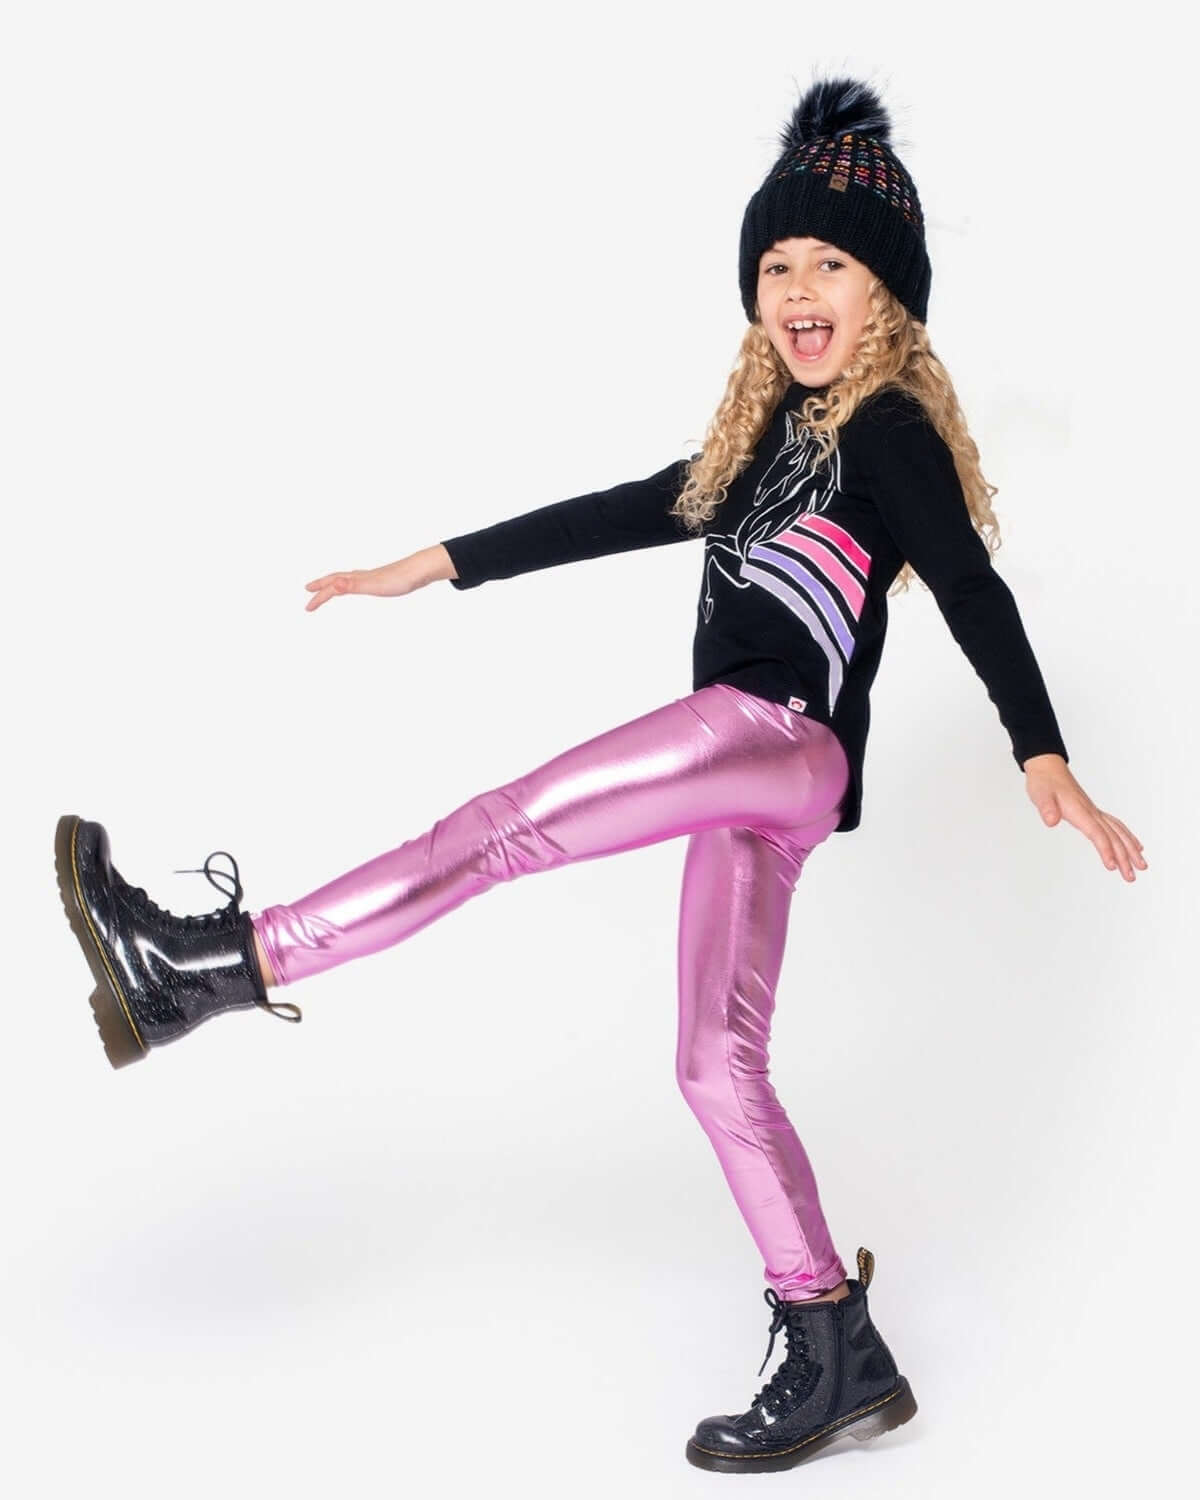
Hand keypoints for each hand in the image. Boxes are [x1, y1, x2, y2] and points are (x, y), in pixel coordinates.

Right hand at [304, 551, 438, 611]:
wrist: (419, 572)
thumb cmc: (398, 579)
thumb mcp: (372, 586)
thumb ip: (352, 585)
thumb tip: (332, 583)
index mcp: (356, 578)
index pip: (331, 588)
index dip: (318, 598)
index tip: (307, 608)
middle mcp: (361, 576)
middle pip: (335, 579)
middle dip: (321, 585)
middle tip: (308, 590)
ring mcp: (370, 578)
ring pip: (346, 579)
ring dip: (334, 584)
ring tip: (330, 588)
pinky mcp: (380, 580)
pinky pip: (358, 582)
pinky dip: (351, 584)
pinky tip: (358, 587)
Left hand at [1022, 754, 1147, 880]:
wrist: (1048, 768)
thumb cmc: (1044, 783)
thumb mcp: (1041, 796)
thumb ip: (1047, 808)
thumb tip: (1051, 820)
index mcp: (1080, 811)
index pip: (1097, 833)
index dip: (1106, 850)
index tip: (1112, 866)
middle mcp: (1091, 812)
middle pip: (1113, 837)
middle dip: (1124, 857)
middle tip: (1132, 876)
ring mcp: (1094, 812)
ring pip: (1118, 832)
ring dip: (1130, 849)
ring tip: (1141, 866)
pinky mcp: (1093, 812)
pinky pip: (1115, 826)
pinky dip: (1127, 836)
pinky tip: (1134, 846)